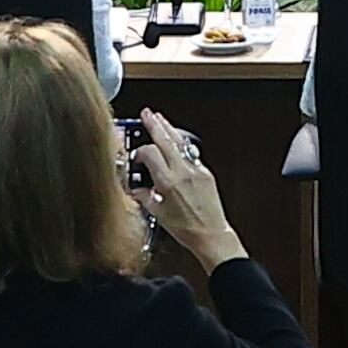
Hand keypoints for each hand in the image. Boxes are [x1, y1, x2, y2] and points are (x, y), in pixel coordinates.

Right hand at [125, 110, 241, 267]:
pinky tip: (177, 141)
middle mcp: (183, 172)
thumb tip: (135, 190)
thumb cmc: (187, 229)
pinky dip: (182, 144)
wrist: (212, 234)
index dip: (140, 151)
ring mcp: (196, 170)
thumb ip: (145, 198)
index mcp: (168, 182)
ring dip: (169, 129)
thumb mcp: (159, 215)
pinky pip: (191, 153)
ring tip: (161, 119)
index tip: (136, 155)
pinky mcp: (206, 172)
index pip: (150, 153)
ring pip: (181, 142)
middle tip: (147, 113)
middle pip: (166, 140)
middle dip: (155, 124)